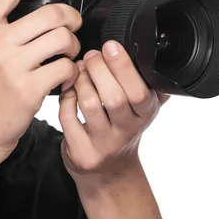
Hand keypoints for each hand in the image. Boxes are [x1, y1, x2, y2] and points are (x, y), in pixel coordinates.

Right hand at [0, 0, 81, 164]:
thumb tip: (24, 1)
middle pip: (51, 13)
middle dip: (72, 18)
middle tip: (74, 27)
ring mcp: (11, 66)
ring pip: (63, 38)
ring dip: (74, 46)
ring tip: (68, 55)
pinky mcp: (28, 90)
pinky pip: (66, 68)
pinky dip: (72, 72)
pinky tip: (65, 78)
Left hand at [58, 40, 170, 186]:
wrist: (110, 172)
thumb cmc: (121, 129)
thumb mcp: (141, 109)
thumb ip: (150, 84)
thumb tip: (153, 53)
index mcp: (145, 114)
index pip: (139, 91)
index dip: (123, 66)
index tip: (110, 45)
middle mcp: (127, 131)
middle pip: (114, 97)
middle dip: (98, 69)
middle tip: (91, 55)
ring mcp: (104, 144)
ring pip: (89, 104)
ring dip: (80, 81)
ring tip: (78, 70)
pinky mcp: (82, 152)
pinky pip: (68, 117)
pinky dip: (65, 97)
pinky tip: (68, 89)